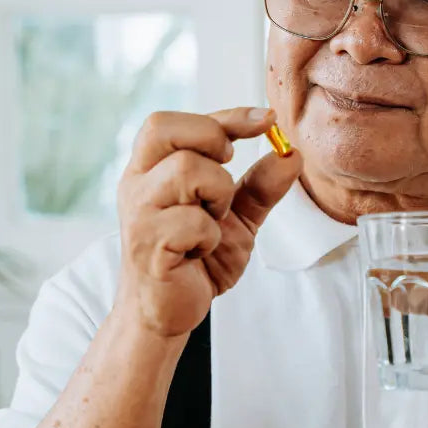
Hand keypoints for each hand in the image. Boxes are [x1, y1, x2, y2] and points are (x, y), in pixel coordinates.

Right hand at [117, 107, 301, 337]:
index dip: (228, 116)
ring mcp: (138, 212)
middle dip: (213, 142)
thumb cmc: (195, 260)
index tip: (268, 120)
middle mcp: (137, 183)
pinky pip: (192, 221)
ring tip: (211, 223)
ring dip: (218, 195)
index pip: (180, 122)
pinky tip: (199, 252)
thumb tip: (290, 153)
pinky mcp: (146, 244)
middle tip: (227, 173)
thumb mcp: (237, 217)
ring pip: (187, 170)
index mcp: (151, 168)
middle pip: (166, 129)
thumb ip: (261, 186)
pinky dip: (209, 237)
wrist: (170, 312)